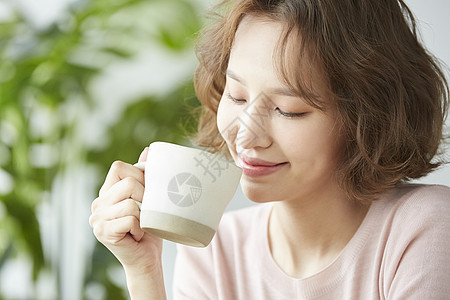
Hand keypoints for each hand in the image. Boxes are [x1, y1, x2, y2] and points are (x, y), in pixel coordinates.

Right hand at [89, 147, 162, 270]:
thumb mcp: (149, 198)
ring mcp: (98, 218)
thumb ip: (144, 174)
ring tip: (141, 225)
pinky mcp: (104, 232)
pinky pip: (130, 219)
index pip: (119, 167)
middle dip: (146, 197)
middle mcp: (98, 203)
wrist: (147, 258)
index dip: (139, 175)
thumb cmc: (150, 227)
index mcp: (107, 191)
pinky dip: (140, 227)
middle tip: (146, 212)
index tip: (146, 193)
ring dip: (144, 216)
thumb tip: (149, 149)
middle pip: (129, 183)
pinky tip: (137, 235)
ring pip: (131, 202)